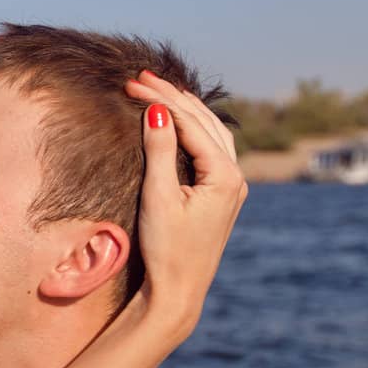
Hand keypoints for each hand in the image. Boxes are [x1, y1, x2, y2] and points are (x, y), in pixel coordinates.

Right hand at [123, 71, 247, 338]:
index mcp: (225, 176)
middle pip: (205, 122)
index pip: (190, 123)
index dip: (161, 100)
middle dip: (173, 97)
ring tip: (160, 89)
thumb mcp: (159, 197)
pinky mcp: (222, 195)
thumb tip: (155, 110)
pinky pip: (212, 148)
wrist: (178, 291)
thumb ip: (160, 150)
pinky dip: (195, 127)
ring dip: (187, 109)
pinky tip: (180, 121)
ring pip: (213, 132)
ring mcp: (231, 186)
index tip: (132, 82)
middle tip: (141, 77)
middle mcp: (235, 177)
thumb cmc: (167, 249)